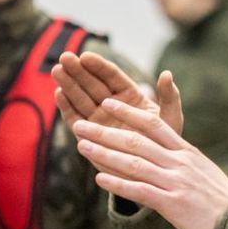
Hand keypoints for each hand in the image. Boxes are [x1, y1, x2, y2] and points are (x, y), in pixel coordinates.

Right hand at [53, 51, 184, 136]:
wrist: (152, 172)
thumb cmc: (164, 144)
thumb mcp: (171, 120)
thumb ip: (169, 97)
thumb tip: (167, 74)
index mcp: (130, 95)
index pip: (112, 76)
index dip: (98, 66)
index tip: (86, 56)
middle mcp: (111, 105)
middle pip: (92, 84)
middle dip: (78, 71)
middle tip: (65, 57)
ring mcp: (98, 119)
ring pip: (80, 98)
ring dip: (68, 84)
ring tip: (56, 70)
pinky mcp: (88, 135)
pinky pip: (75, 119)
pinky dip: (66, 107)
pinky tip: (58, 93)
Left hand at [73, 98, 227, 228]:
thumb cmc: (221, 199)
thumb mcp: (203, 170)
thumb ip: (182, 158)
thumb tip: (166, 149)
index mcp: (186, 152)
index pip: (153, 124)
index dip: (128, 112)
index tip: (107, 102)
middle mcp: (179, 162)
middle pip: (136, 141)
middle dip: (105, 132)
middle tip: (80, 125)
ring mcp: (175, 182)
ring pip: (134, 162)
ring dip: (105, 154)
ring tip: (81, 146)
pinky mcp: (173, 204)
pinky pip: (140, 190)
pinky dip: (118, 184)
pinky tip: (99, 179)